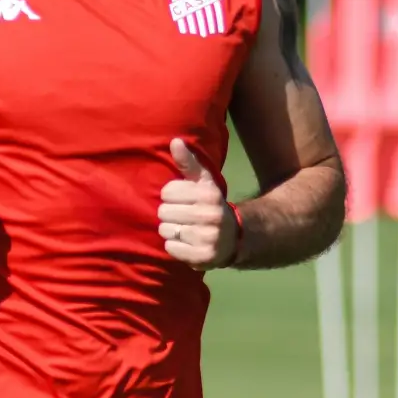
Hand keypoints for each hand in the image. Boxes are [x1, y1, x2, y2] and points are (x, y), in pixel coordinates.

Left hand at [158, 138, 237, 270]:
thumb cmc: (210, 204)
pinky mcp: (203, 256)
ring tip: (184, 229)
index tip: (183, 200)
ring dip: (171, 231)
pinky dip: (175, 246)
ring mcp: (207, 237)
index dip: (171, 196)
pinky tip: (186, 243)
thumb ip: (188, 162)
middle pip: (163, 212)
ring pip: (165, 230)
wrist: (234, 237)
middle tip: (183, 217)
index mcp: (208, 194)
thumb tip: (175, 141)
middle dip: (170, 214)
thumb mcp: (202, 182)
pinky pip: (170, 248)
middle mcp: (210, 216)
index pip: (166, 192)